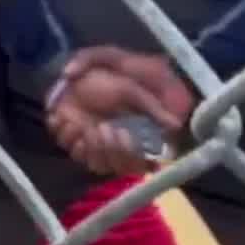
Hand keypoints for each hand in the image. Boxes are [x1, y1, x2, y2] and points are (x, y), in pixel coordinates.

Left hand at [46, 48, 195, 176]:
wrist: (77, 76)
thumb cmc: (108, 83)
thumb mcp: (132, 92)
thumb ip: (153, 109)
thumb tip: (176, 125)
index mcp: (129, 139)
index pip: (137, 165)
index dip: (132, 157)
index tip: (126, 133)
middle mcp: (111, 147)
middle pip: (114, 167)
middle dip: (109, 149)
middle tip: (104, 126)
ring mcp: (90, 145)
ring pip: (93, 164)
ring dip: (90, 147)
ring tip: (84, 125)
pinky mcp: (70, 139)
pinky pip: (70, 150)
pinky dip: (68, 136)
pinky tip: (67, 120)